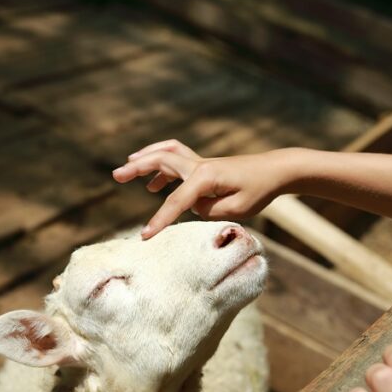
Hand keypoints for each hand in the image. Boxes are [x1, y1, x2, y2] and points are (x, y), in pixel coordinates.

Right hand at [112, 139, 287, 237]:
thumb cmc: (258, 190)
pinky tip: (152, 186)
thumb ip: (209, 211)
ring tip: (126, 168)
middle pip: (161, 160)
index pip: (177, 202)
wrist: (276, 170)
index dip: (159, 220)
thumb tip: (192, 207)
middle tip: (116, 175)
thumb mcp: (236, 209)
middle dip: (137, 168)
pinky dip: (161, 169)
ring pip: (167, 154)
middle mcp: (200, 166)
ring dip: (145, 160)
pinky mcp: (205, 167)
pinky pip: (176, 162)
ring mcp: (202, 163)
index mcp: (206, 177)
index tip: (144, 237)